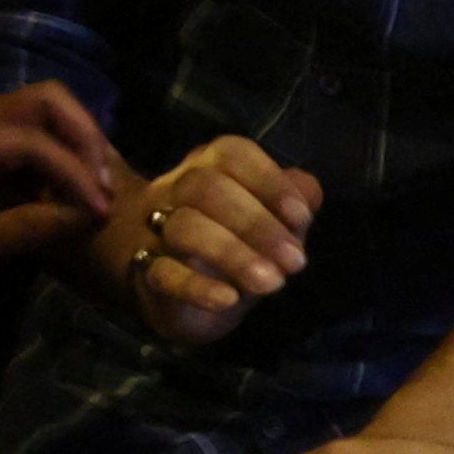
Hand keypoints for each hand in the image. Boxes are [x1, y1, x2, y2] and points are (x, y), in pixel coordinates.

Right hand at [102, 134, 323, 345]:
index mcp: (210, 165)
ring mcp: (155, 229)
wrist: (187, 295)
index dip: (269, 182)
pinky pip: (162, 273)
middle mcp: (176, 189)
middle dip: (255, 223)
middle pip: (204, 186)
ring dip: (232, 254)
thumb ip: (296, 199)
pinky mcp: (146, 272)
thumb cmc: (239, 242)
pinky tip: (228, 299)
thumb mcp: (276, 219)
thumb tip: (306, 191)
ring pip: (183, 227)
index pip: (232, 154)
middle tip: (294, 261)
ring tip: (271, 283)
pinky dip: (197, 287)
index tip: (301, 218)